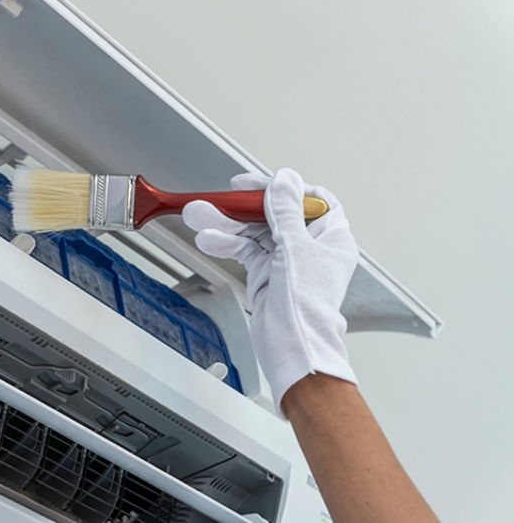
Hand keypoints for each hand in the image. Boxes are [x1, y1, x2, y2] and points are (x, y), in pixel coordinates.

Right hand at [182, 168, 358, 414]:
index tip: (256, 184)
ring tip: (199, 218)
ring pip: (254, 232)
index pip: (308, 199)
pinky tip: (209, 240)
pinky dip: (227, 244)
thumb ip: (286, 212)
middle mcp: (310, 246)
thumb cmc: (306, 307)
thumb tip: (285, 181)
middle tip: (216, 200)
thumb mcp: (295, 248)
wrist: (292, 349)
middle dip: (241, 209)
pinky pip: (245, 251)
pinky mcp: (267, 274)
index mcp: (330, 237)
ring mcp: (286, 260)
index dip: (282, 188)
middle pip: (274, 214)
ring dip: (226, 225)